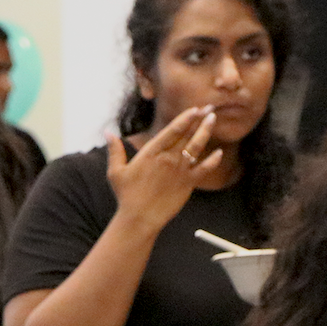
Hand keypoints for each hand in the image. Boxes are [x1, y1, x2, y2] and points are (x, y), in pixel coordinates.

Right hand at [105, 104, 225, 235]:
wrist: (140, 218)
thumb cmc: (126, 196)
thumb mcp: (116, 171)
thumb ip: (114, 150)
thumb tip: (107, 132)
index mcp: (152, 152)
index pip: (172, 130)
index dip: (185, 118)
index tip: (195, 109)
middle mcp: (168, 158)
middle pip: (187, 134)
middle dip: (199, 119)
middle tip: (209, 108)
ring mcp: (180, 170)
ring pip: (197, 146)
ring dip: (206, 131)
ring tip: (212, 119)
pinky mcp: (188, 183)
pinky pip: (204, 169)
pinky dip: (212, 160)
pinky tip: (219, 152)